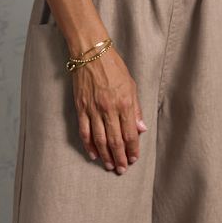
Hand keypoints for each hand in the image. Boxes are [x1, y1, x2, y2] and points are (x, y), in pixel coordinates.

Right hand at [70, 48, 145, 172]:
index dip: (132, 149)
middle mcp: (109, 109)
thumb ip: (136, 109)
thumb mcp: (131, 85)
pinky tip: (93, 154)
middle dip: (120, 157)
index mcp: (125, 103)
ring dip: (105, 155)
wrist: (91, 53)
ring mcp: (93, 109)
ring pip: (100, 139)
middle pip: (115, 141)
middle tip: (121, 169)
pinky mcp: (80, 108)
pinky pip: (85, 131)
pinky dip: (89, 145)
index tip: (133, 159)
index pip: (130, 134)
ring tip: (109, 166)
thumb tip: (141, 129)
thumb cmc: (114, 67)